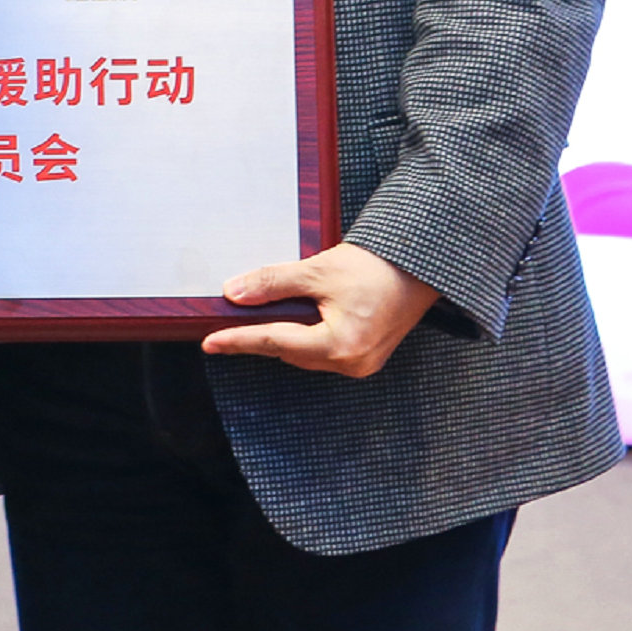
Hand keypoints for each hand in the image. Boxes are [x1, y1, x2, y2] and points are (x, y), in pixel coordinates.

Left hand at [202, 243, 438, 379]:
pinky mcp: (367, 356)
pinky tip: (291, 321)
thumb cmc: (377, 267)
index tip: (210, 343)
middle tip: (226, 328)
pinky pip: (324, 351)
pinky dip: (304, 337)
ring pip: (305, 354)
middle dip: (259, 338)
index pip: (275, 342)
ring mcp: (362, 364)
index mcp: (340, 345)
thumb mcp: (318, 271)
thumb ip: (273, 283)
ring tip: (255, 320)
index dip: (239, 340)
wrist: (421, 266)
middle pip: (290, 352)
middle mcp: (352, 363)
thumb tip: (234, 294)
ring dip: (282, 336)